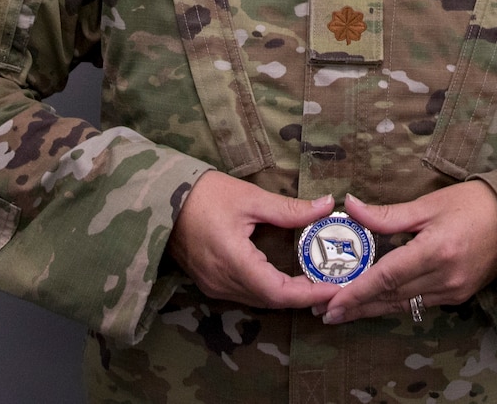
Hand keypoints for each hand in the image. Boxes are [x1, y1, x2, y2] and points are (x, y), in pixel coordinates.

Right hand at [166, 174, 344, 309]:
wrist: (163, 200)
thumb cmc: (206, 195)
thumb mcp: (251, 199)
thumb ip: (290, 209)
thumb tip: (326, 205)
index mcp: (234, 261)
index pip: (277, 291)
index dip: (308, 293)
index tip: (334, 288)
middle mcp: (222, 281)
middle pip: (269, 300)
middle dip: (302, 297)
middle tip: (331, 284)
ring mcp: (213, 285)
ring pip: (257, 300)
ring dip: (286, 295)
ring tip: (315, 282)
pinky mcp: (209, 282)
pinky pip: (244, 294)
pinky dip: (268, 291)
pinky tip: (286, 279)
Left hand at [316, 182, 496, 324]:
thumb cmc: (475, 203)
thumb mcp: (430, 204)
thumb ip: (388, 214)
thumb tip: (351, 206)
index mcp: (437, 250)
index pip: (387, 277)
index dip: (356, 292)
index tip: (331, 302)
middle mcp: (444, 277)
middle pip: (391, 297)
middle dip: (356, 306)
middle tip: (324, 312)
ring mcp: (453, 291)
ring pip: (403, 304)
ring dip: (372, 308)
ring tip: (342, 311)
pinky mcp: (459, 296)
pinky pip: (418, 303)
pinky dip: (394, 303)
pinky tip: (376, 302)